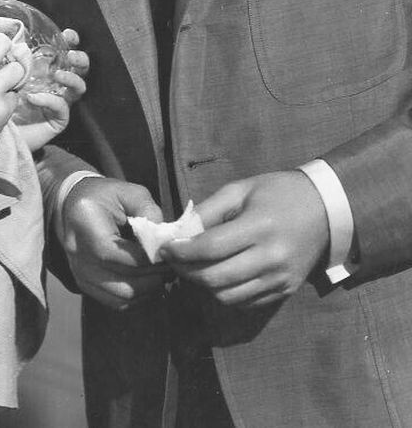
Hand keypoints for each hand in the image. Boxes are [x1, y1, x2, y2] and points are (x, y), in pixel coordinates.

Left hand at [14, 28, 88, 151]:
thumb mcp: (5, 73)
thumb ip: (13, 58)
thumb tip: (16, 41)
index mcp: (47, 69)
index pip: (66, 51)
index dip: (71, 41)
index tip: (67, 34)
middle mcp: (57, 84)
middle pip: (81, 69)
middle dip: (80, 59)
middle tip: (71, 55)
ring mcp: (60, 102)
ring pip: (79, 88)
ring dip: (72, 79)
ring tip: (57, 75)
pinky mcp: (57, 120)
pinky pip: (62, 108)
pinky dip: (51, 100)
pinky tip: (34, 98)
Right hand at [62, 176, 167, 308]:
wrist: (73, 204)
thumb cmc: (104, 195)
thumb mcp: (129, 191)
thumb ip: (148, 210)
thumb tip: (163, 239)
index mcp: (85, 222)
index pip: (116, 254)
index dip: (146, 260)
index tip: (168, 255)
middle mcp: (76, 251)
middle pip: (121, 281)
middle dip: (152, 277)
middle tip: (171, 267)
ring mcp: (78, 271)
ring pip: (120, 297)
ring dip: (147, 290)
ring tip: (161, 275)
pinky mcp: (83, 283)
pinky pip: (114, 302)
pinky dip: (136, 298)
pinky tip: (147, 282)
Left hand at [160, 170, 328, 307]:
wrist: (326, 209)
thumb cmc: (278, 193)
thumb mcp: (241, 189)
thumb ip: (209, 211)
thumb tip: (178, 231)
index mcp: (259, 227)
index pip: (210, 248)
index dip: (181, 251)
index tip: (164, 248)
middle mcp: (271, 258)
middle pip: (215, 278)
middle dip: (186, 271)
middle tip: (173, 260)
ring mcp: (280, 279)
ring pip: (227, 296)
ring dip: (203, 285)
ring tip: (192, 268)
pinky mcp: (285, 291)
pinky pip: (245, 302)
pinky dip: (225, 293)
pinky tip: (217, 275)